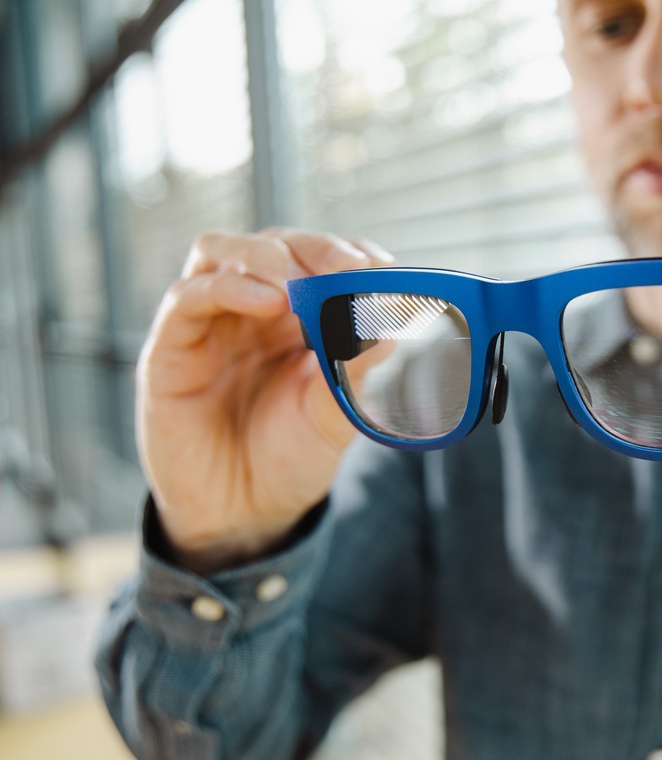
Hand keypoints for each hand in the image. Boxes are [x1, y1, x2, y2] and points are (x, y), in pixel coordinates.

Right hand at [137, 229, 393, 572]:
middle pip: (274, 244)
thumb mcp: (334, 418)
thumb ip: (355, 374)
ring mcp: (211, 323)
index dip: (349, 253)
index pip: (321, 260)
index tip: (380, 265)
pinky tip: (264, 300)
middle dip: (313, 249)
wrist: (243, 515)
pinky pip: (186, 297)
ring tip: (296, 282)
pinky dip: (225, 287)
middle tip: (345, 267)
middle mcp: (254, 310)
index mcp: (300, 317)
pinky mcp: (171, 347)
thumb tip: (391, 330)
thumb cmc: (290, 457)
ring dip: (263, 256)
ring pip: (220, 252)